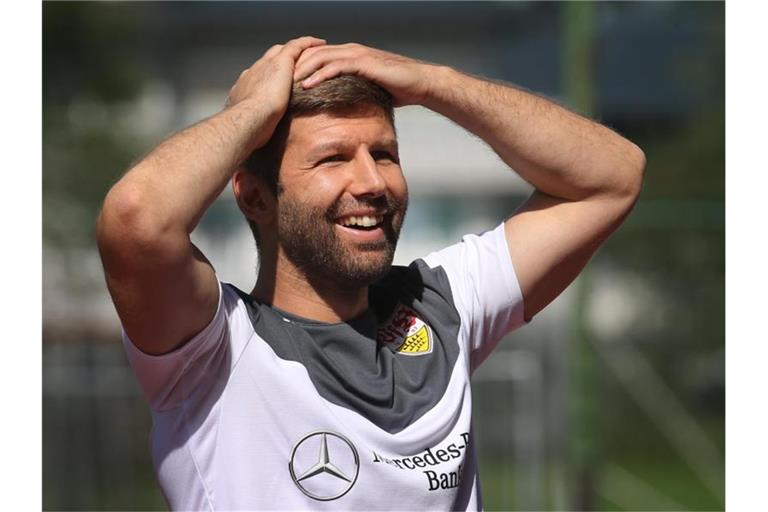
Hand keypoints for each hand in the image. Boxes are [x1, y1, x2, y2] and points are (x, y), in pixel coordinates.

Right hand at [225, 36, 325, 143]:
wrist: (247, 120)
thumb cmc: (248, 130)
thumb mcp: (249, 128)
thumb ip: (254, 129)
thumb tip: (255, 146)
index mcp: (246, 87)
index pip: (259, 77)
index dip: (268, 76)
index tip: (276, 78)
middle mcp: (254, 72)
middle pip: (269, 59)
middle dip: (281, 59)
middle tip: (294, 62)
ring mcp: (266, 65)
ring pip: (283, 50)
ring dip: (297, 49)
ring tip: (311, 49)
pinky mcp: (280, 62)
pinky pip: (296, 46)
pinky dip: (307, 43)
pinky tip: (320, 43)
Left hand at [292, 43, 437, 106]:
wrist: (419, 84)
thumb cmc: (397, 88)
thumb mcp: (369, 89)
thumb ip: (353, 90)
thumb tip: (338, 106)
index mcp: (349, 55)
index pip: (317, 56)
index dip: (300, 66)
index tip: (284, 81)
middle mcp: (350, 51)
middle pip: (314, 54)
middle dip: (295, 66)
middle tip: (278, 81)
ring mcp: (357, 55)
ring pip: (321, 58)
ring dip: (302, 70)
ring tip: (286, 83)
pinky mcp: (364, 63)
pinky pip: (336, 66)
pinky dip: (319, 75)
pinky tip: (307, 85)